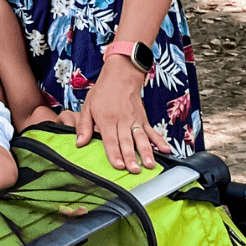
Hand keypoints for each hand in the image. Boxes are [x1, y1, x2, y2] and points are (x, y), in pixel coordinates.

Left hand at [76, 56, 167, 171]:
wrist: (121, 75)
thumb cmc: (103, 91)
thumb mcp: (87, 106)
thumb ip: (83, 126)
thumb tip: (79, 143)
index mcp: (107, 119)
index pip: (110, 140)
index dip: (114, 154)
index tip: (118, 166)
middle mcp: (122, 120)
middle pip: (127, 141)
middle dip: (131, 157)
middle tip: (135, 170)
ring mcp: (135, 120)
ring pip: (141, 138)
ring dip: (146, 152)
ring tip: (150, 164)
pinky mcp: (143, 119)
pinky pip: (152, 131)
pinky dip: (159, 141)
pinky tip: (165, 150)